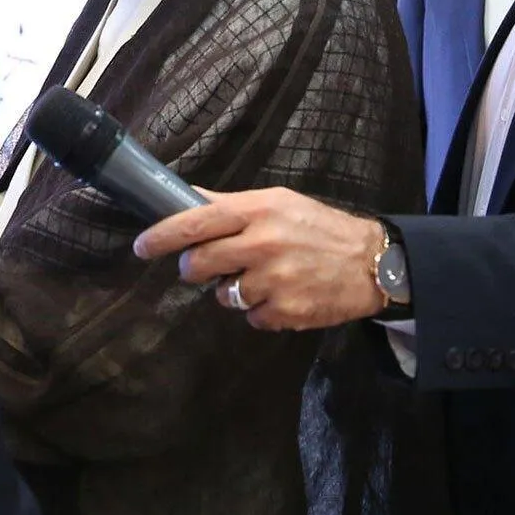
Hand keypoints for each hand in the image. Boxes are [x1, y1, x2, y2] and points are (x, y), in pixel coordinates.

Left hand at [132, 188, 386, 330]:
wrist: (373, 262)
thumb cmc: (318, 227)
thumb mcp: (278, 202)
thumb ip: (230, 204)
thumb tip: (187, 197)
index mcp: (259, 210)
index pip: (196, 221)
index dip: (162, 236)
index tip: (141, 246)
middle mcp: (264, 243)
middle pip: (200, 263)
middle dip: (193, 269)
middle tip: (204, 267)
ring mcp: (276, 280)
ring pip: (224, 295)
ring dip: (233, 291)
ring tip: (261, 278)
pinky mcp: (287, 312)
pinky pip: (251, 317)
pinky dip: (260, 310)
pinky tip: (282, 295)